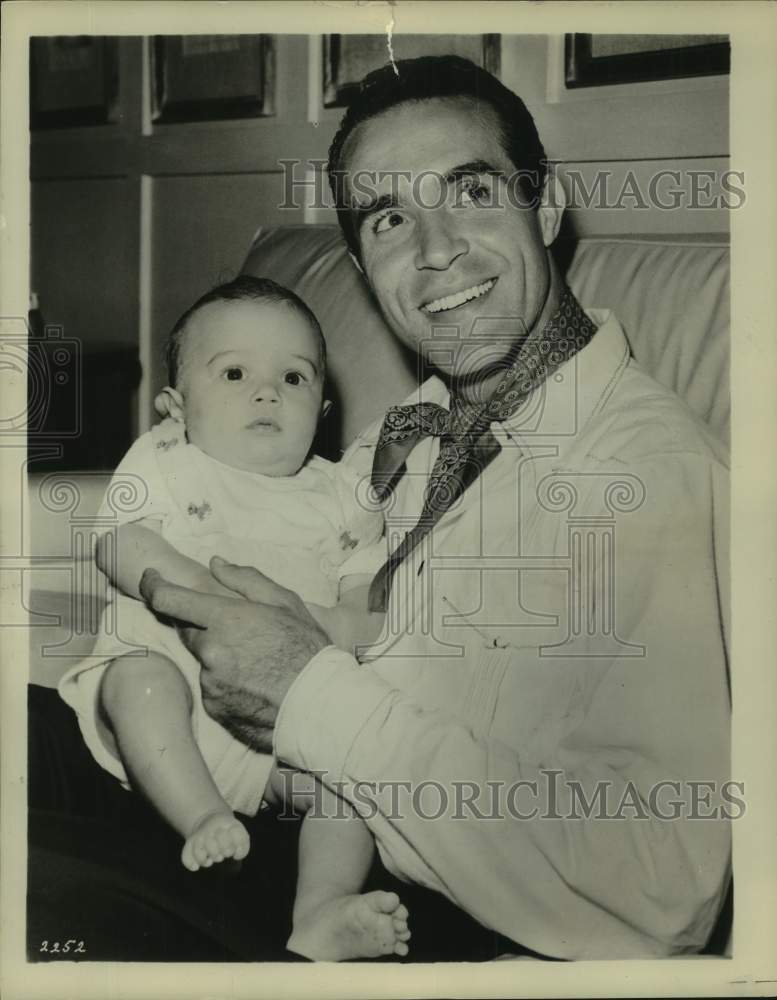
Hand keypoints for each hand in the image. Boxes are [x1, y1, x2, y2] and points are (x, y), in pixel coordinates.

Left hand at [140, 557, 329, 752]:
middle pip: (188, 631)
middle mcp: (210, 651)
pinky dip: (226, 681)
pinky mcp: (214, 707)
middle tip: (241, 632)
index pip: (169, 599)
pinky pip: (212, 687)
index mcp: (225, 619)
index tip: (150, 578)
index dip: (153, 585)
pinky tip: (254, 683)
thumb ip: (246, 580)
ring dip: (219, 656)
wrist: (318, 704)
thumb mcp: (285, 603)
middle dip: (205, 626)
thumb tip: (216, 564)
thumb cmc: (307, 649)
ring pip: (203, 660)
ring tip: (257, 662)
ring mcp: (210, 682)